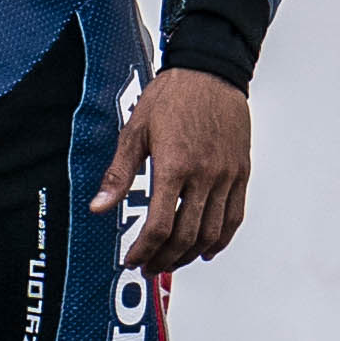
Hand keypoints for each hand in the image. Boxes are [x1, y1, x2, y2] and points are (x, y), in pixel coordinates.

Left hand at [95, 66, 253, 274]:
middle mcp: (204, 176)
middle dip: (165, 258)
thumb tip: (98, 208)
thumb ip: (118, 175)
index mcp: (174, 167)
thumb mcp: (134, 132)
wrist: (210, 73)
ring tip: (171, 262)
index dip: (144, 250)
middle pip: (186, 235)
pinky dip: (222, 239)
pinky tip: (206, 249)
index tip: (132, 260)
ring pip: (212, 232)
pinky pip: (235, 216)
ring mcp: (227, 176)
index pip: (160, 225)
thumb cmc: (169, 98)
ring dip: (191, 254)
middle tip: (148, 267)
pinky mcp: (241, 173)